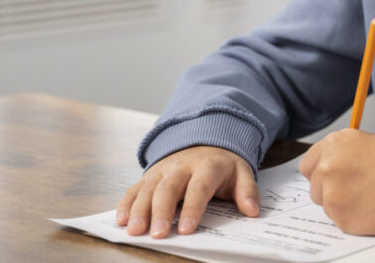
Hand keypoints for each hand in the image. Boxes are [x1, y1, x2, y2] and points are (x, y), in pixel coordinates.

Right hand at [114, 146, 259, 238]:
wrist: (205, 139)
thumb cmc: (223, 164)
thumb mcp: (241, 172)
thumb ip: (248, 191)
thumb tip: (252, 211)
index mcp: (206, 166)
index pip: (199, 188)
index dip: (192, 208)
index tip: (186, 229)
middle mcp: (181, 167)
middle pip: (168, 189)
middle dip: (161, 212)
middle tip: (157, 234)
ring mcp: (163, 170)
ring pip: (148, 189)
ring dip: (139, 210)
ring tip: (135, 230)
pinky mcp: (150, 175)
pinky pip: (135, 188)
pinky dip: (126, 203)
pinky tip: (121, 220)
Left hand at [299, 130, 374, 235]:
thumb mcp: (370, 142)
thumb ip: (346, 152)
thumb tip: (337, 163)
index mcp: (335, 144)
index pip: (308, 164)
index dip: (320, 172)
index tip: (330, 177)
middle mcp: (328, 167)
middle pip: (315, 187)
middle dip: (330, 190)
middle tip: (355, 191)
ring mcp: (332, 194)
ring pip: (327, 206)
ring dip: (343, 205)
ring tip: (370, 198)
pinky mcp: (342, 219)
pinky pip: (341, 221)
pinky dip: (354, 218)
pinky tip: (374, 209)